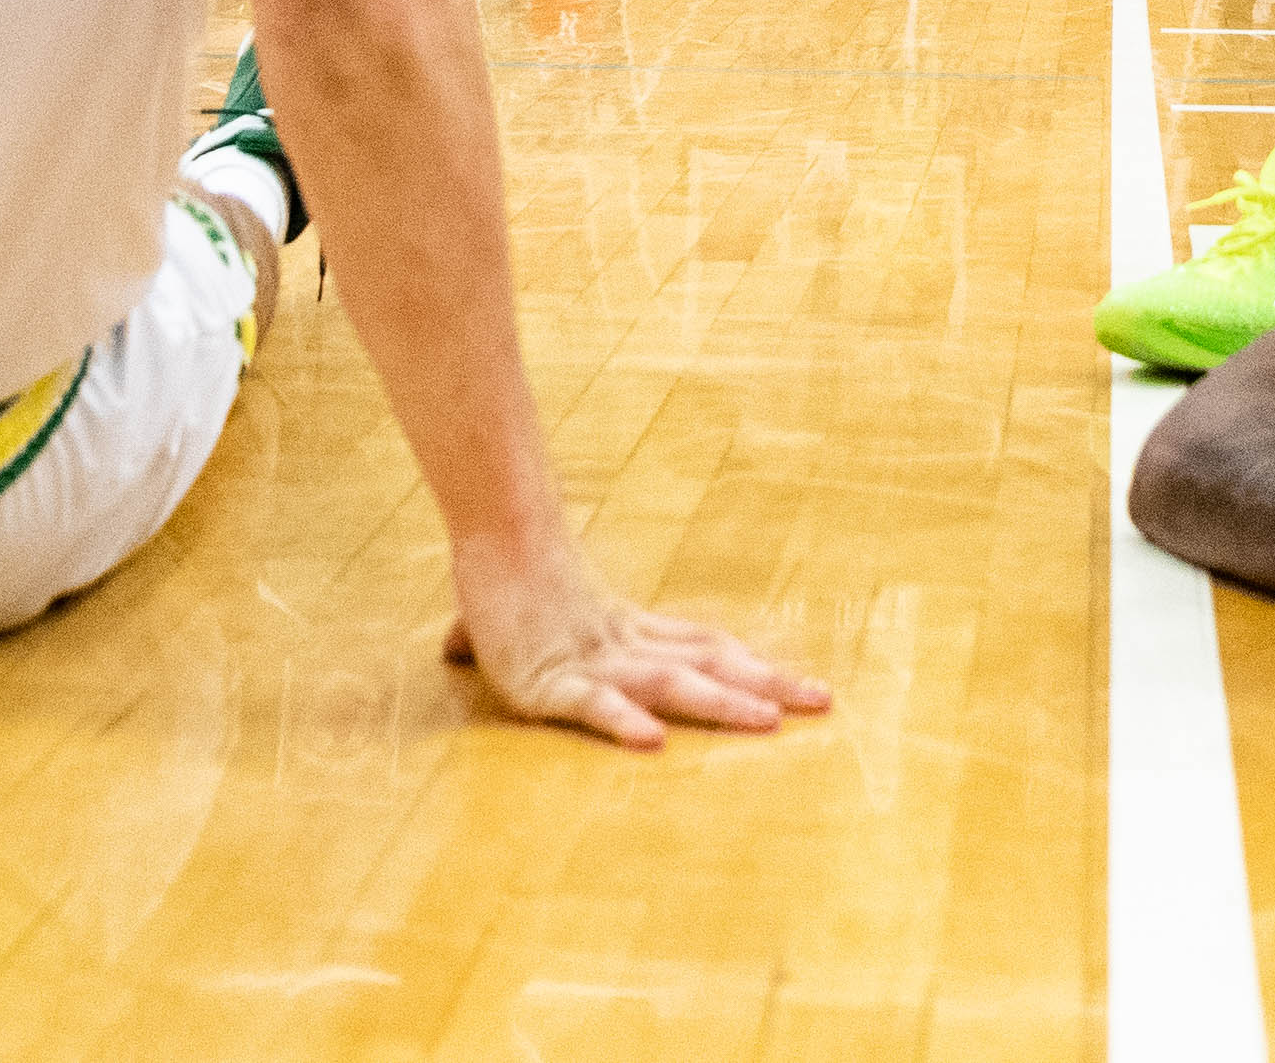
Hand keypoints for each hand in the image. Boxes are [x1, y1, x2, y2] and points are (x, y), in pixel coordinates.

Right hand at [444, 533, 831, 750]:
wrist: (485, 534)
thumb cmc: (501, 575)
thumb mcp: (517, 616)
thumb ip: (496, 633)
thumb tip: (451, 646)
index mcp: (629, 630)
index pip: (706, 647)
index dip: (754, 666)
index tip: (799, 687)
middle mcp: (625, 645)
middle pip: (710, 663)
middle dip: (767, 685)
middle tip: (823, 702)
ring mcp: (592, 662)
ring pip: (670, 684)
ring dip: (721, 703)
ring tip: (766, 723)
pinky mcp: (548, 681)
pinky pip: (593, 704)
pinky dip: (624, 720)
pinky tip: (654, 741)